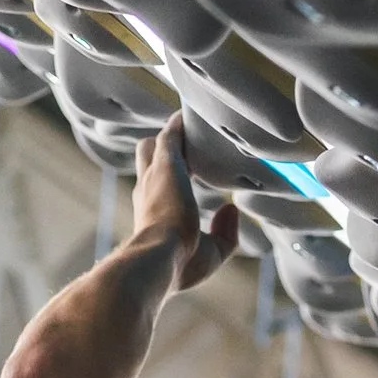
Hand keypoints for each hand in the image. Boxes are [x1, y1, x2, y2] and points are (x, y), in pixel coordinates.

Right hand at [131, 119, 238, 294]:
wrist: (159, 259)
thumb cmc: (181, 263)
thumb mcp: (212, 252)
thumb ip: (224, 232)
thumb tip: (231, 209)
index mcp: (153, 215)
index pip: (155, 188)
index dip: (169, 181)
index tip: (187, 174)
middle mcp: (148, 192)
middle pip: (146, 160)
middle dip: (161, 151)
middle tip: (185, 145)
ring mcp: (155, 176)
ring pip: (154, 145)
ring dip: (170, 136)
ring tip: (191, 124)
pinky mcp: (167, 163)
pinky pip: (171, 134)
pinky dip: (179, 124)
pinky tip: (189, 113)